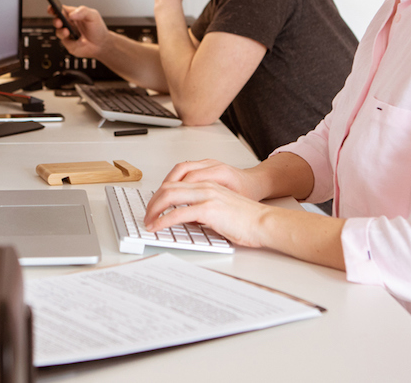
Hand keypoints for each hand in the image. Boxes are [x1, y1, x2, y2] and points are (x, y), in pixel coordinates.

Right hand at [50, 5, 107, 57]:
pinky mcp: (69, 44)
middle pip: (56, 20)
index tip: (51, 8)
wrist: (102, 44)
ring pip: (58, 32)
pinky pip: (65, 42)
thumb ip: (83, 11)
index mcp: (72, 14)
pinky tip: (77, 40)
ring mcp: (67, 34)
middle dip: (56, 20)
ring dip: (61, 31)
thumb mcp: (93, 15)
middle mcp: (68, 24)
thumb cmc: (97, 28)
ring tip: (67, 31)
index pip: (60, 9)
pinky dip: (70, 41)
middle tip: (59, 21)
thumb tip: (71, 15)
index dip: (53, 8)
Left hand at [143, 159, 269, 247]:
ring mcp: (206, 196)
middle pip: (168, 186)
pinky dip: (163, 220)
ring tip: (148, 222)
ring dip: (154, 209)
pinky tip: (157, 227)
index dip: (160, 194)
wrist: (264, 222)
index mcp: (208, 184)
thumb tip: (186, 219)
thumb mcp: (221, 210)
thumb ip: (203, 210)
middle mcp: (205, 186)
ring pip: (169, 196)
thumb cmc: (247, 220)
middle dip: (152, 201)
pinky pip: (178, 213)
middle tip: (146, 215)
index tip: (153, 206)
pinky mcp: (209, 209)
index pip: (176, 182)